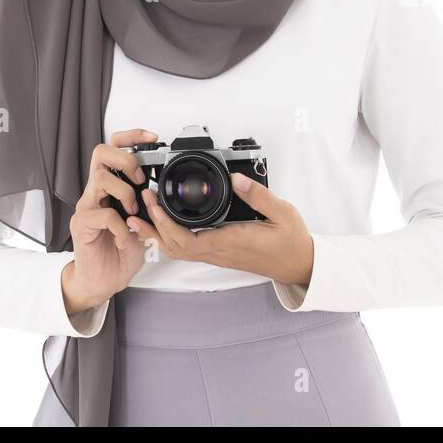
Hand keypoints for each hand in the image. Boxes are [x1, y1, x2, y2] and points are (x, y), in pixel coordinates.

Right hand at [62, 128, 157, 315]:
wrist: (103, 280)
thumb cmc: (122, 251)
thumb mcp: (145, 222)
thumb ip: (151, 205)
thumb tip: (167, 191)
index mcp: (111, 187)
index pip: (114, 148)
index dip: (131, 136)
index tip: (153, 137)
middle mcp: (95, 192)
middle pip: (100, 153)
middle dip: (125, 159)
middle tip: (139, 179)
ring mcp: (86, 206)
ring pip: (101, 179)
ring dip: (125, 193)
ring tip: (133, 212)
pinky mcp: (82, 225)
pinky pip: (104, 214)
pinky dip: (122, 226)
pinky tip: (126, 239)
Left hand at [128, 172, 314, 284]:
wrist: (298, 264)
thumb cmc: (291, 241)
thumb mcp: (282, 212)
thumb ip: (258, 195)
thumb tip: (237, 178)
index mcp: (231, 241)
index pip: (187, 238)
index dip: (165, 222)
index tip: (155, 202)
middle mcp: (219, 252)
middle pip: (174, 247)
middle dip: (154, 225)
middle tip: (144, 200)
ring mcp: (218, 255)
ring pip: (178, 251)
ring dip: (158, 234)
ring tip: (144, 215)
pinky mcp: (220, 254)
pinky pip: (187, 251)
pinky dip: (170, 239)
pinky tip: (165, 227)